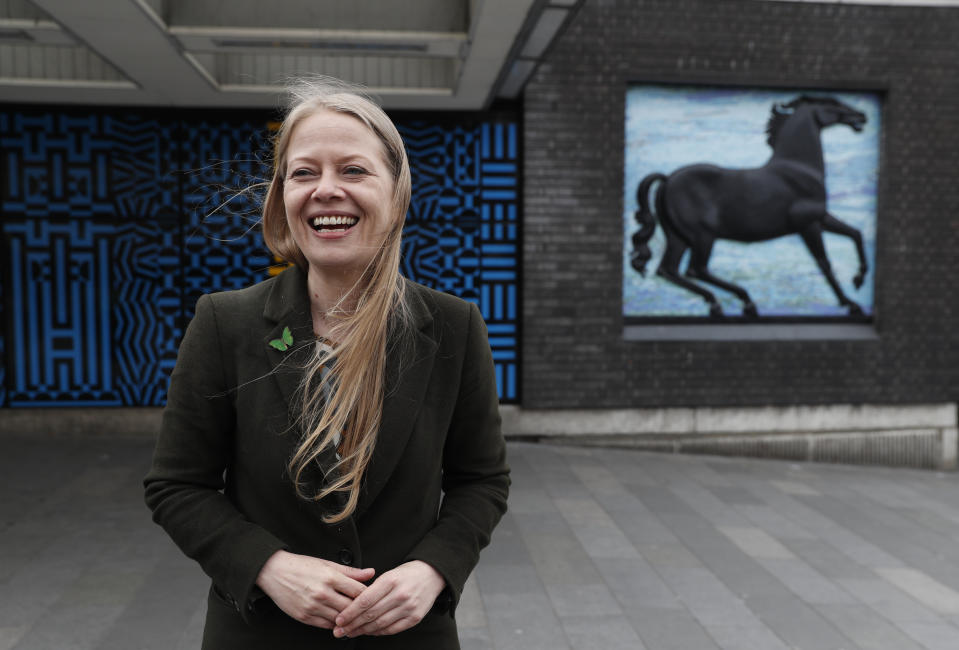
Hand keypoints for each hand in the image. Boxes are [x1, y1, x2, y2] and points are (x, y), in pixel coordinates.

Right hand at [255, 550, 374, 628]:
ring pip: (339, 619)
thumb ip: (351, 572)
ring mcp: (313, 606)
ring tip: (356, 617)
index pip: (358, 591)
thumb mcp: (327, 563)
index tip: (373, 597)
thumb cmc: (300, 566)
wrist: (274, 572)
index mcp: (330, 577)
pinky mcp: (304, 617)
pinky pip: (326, 625)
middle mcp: (322, 593)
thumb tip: (370, 573)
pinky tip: (340, 621)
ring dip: (349, 619)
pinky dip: (335, 624)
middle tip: (368, 610)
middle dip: (361, 610)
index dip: (369, 596)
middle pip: (351, 607)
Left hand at [332, 560, 444, 637]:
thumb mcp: (389, 574)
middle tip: (340, 630)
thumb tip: (352, 606)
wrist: (432, 575)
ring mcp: (409, 607)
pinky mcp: (415, 618)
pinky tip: (369, 632)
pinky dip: (378, 632)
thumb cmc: (407, 573)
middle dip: (352, 624)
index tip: (339, 619)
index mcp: (390, 580)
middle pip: (371, 614)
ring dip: (363, 630)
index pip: (365, 600)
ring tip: (351, 633)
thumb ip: (372, 589)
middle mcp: (400, 594)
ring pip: (380, 624)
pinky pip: (392, 629)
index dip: (350, 612)